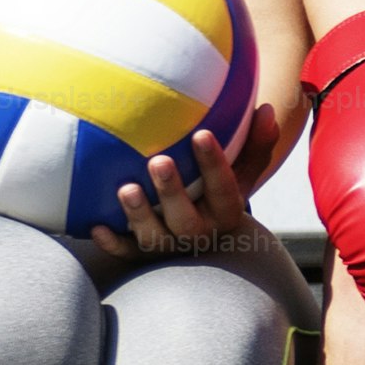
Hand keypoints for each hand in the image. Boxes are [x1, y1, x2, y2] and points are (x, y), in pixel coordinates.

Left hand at [90, 104, 285, 260]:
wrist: (206, 237)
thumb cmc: (219, 191)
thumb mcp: (243, 170)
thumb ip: (256, 144)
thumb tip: (268, 110)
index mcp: (225, 213)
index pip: (224, 189)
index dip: (214, 163)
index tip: (202, 133)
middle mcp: (198, 234)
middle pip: (186, 221)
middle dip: (172, 192)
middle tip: (159, 161)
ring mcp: (168, 246)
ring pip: (154, 239)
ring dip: (139, 215)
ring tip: (126, 189)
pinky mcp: (141, 254)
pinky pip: (125, 253)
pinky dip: (112, 243)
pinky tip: (96, 226)